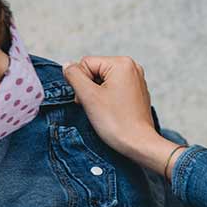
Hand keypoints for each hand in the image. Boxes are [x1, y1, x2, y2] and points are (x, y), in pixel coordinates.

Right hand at [63, 56, 181, 177]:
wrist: (139, 143)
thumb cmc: (116, 121)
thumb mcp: (88, 96)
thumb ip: (74, 76)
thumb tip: (67, 65)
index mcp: (122, 63)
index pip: (85, 63)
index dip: (80, 82)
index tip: (88, 100)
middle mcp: (132, 67)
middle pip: (94, 71)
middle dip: (89, 88)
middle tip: (95, 106)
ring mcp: (136, 79)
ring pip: (103, 81)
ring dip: (96, 94)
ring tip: (104, 110)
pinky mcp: (137, 92)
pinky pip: (114, 89)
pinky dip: (108, 99)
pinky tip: (112, 111)